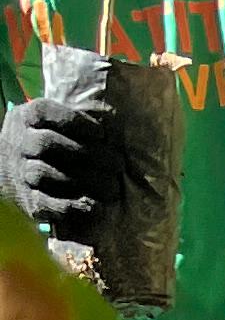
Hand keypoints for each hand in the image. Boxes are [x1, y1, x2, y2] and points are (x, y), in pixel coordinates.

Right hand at [0, 90, 125, 242]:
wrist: (9, 172)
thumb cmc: (45, 145)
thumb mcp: (50, 125)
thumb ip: (73, 124)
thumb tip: (112, 131)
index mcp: (26, 118)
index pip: (45, 113)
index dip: (74, 121)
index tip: (101, 134)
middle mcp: (19, 143)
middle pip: (48, 143)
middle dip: (88, 153)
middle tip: (118, 164)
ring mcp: (20, 172)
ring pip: (45, 173)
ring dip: (83, 181)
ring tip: (113, 188)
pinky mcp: (27, 201)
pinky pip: (45, 203)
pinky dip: (70, 206)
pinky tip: (94, 207)